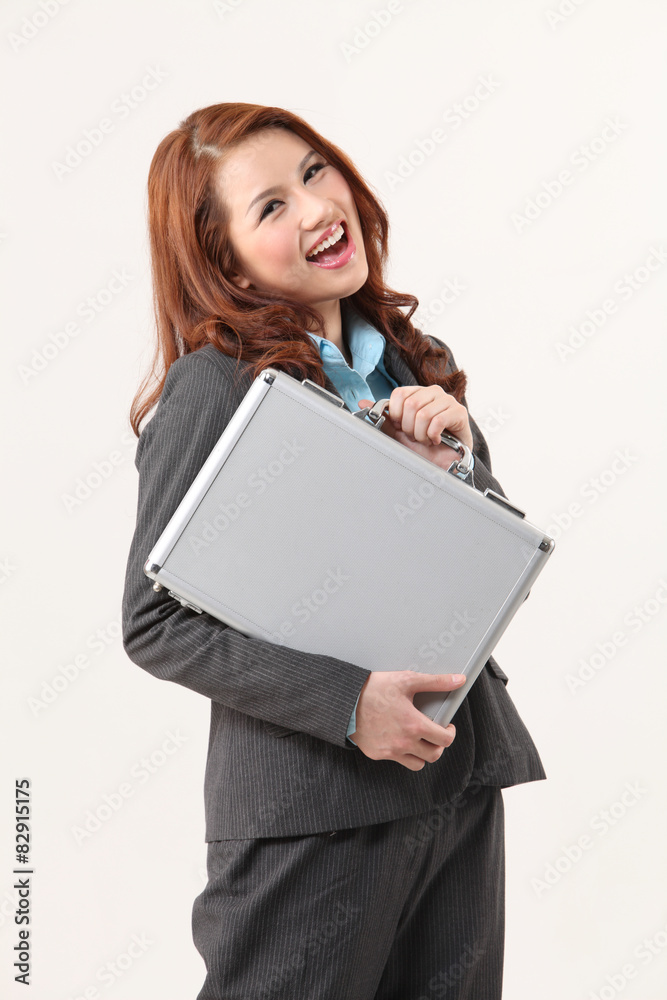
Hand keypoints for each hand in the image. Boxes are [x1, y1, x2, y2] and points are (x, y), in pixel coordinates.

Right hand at [350, 670, 466, 770]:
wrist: (344, 700)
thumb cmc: (373, 689)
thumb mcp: (407, 680)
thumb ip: (435, 682)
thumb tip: (458, 680)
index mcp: (414, 725)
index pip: (445, 740)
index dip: (450, 733)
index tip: (447, 727)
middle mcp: (404, 742)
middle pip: (434, 755)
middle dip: (439, 745)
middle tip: (435, 734)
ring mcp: (390, 751)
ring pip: (418, 764)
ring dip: (423, 753)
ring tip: (419, 739)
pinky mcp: (378, 754)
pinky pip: (397, 760)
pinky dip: (403, 753)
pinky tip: (399, 738)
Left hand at [359, 386, 472, 470]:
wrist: (443, 463)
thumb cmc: (422, 447)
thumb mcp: (398, 432)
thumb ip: (383, 418)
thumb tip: (362, 404)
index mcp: (417, 393)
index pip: (399, 394)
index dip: (396, 414)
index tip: (401, 427)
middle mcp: (433, 392)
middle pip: (410, 404)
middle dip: (409, 427)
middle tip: (416, 436)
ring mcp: (447, 401)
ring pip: (423, 414)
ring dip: (421, 434)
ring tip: (426, 439)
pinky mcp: (459, 412)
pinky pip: (438, 421)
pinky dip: (433, 436)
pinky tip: (436, 440)